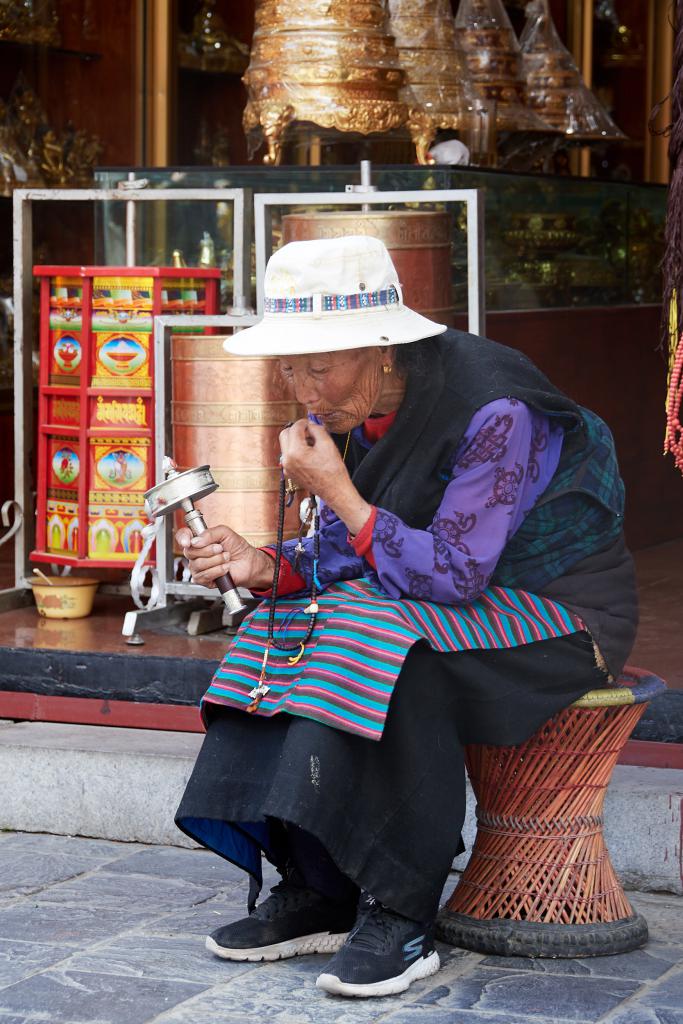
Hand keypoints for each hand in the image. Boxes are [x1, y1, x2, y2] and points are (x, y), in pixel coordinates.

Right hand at [175, 524, 273, 591]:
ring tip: (227, 558)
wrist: (248, 563)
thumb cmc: (237, 547)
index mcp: (198, 541)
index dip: (182, 538)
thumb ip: (210, 533)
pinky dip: (218, 570)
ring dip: (216, 560)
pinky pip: (204, 576)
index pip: (182, 537)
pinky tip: (225, 568)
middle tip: (221, 548)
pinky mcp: (203, 580)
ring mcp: (198, 568)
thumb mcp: (225, 533)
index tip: (188, 542)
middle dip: (208, 550)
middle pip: (190, 552)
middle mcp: (195, 554)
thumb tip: (195, 541)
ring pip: (198, 564)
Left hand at [279, 420, 372, 535]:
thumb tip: (310, 425)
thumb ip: (316, 429)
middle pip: (284, 435)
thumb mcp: (328, 444)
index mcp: (295, 452)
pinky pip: (289, 456)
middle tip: (309, 431)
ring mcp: (287, 468)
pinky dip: (296, 450)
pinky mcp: (290, 473)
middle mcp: (287, 460)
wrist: (335, 491)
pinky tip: (310, 454)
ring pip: (286, 445)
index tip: (311, 423)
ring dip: (296, 440)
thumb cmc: (333, 470)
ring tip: (312, 443)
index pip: (294, 428)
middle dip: (296, 430)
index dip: (303, 423)